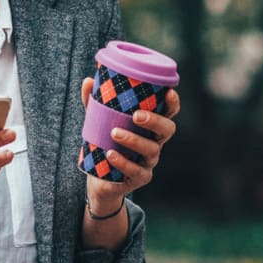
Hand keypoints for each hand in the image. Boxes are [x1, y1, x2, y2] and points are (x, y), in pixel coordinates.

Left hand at [81, 78, 178, 212]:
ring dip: (134, 140)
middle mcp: (154, 142)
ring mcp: (148, 161)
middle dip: (155, 121)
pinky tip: (110, 155)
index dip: (173, 103)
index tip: (168, 93)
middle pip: (167, 130)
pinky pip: (136, 171)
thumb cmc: (104, 145)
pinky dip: (124, 162)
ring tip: (114, 133)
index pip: (168, 113)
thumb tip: (88, 81)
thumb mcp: (98, 122)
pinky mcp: (140, 178)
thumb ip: (95, 103)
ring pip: (151, 149)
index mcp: (150, 127)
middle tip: (136, 115)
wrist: (98, 181)